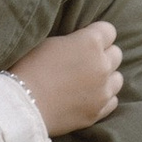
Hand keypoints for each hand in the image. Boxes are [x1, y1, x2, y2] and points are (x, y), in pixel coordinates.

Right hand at [14, 19, 124, 135]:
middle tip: (84, 61)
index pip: (109, 31)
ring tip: (88, 81)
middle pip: (116, 54)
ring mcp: (103, 90)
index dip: (97, 34)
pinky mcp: (98, 111)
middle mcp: (102, 65)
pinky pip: (112, 100)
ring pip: (118, 78)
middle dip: (103, 55)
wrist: (23, 105)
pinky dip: (103, 98)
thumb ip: (74, 41)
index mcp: (90, 43)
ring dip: (107, 77)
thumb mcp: (50, 43)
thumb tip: (81, 43)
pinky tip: (88, 97)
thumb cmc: (29, 68)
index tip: (86, 40)